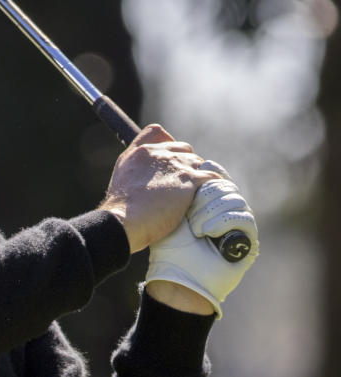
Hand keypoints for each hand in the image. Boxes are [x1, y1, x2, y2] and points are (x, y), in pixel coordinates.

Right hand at [98, 124, 220, 252]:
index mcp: (140, 152)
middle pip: (184, 149)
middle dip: (187, 163)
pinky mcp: (190, 179)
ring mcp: (176, 165)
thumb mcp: (121, 178)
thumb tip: (147, 177)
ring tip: (201, 190)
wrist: (125, 219)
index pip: (158, 133)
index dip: (169, 145)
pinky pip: (212, 175)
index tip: (171, 158)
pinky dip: (216, 183)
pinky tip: (214, 193)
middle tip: (187, 182)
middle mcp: (159, 154)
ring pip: (199, 162)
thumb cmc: (121, 207)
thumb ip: (135, 168)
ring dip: (201, 175)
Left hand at [144, 171, 258, 317]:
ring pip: (233, 198)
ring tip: (195, 228)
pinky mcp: (247, 239)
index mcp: (206, 198)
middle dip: (203, 195)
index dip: (202, 174)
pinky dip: (222, 222)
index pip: (214, 173)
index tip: (188, 178)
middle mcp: (224, 208)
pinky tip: (206, 232)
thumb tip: (170, 142)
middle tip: (187, 213)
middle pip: (224, 183)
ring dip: (209, 211)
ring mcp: (237, 223)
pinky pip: (243, 217)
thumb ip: (172, 177)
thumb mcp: (167, 204)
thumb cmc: (166, 241)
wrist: (173, 272)